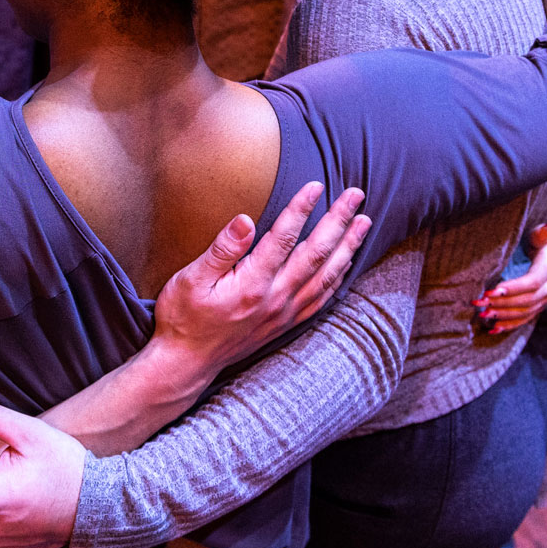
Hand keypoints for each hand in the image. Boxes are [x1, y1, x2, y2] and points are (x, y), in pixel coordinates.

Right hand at [150, 182, 370, 382]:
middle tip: (356, 194)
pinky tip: (347, 261)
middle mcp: (275, 298)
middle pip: (316, 253)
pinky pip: (321, 297)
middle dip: (338, 220)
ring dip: (348, 246)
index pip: (284, 237)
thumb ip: (222, 249)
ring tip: (364, 222)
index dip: (302, 208)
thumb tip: (245, 220)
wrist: (186, 362)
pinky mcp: (285, 323)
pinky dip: (339, 277)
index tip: (317, 185)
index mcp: (252, 283)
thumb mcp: (190, 279)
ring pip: (327, 275)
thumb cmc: (183, 317)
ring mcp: (284, 313)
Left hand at [475, 224, 546, 334]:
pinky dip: (510, 325)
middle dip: (502, 303)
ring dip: (503, 315)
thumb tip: (546, 227)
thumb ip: (542, 233)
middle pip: (526, 300)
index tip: (492, 291)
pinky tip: (493, 329)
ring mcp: (546, 300)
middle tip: (480, 303)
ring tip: (482, 314)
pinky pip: (526, 319)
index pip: (533, 282)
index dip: (513, 288)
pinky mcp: (540, 307)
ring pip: (525, 312)